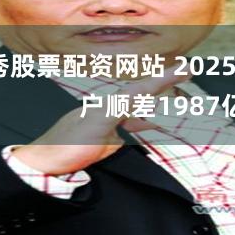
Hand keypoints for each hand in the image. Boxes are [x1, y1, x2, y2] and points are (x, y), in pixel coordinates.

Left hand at [12, 65, 190, 174]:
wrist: (47, 165)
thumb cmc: (65, 144)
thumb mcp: (96, 124)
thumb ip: (118, 109)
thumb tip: (139, 96)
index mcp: (109, 104)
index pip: (142, 88)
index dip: (163, 79)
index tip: (185, 70)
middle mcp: (111, 111)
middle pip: (144, 94)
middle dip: (165, 84)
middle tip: (187, 73)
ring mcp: (111, 125)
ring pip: (141, 110)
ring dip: (160, 104)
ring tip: (181, 99)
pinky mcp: (110, 140)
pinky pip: (135, 128)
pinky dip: (149, 124)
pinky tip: (157, 126)